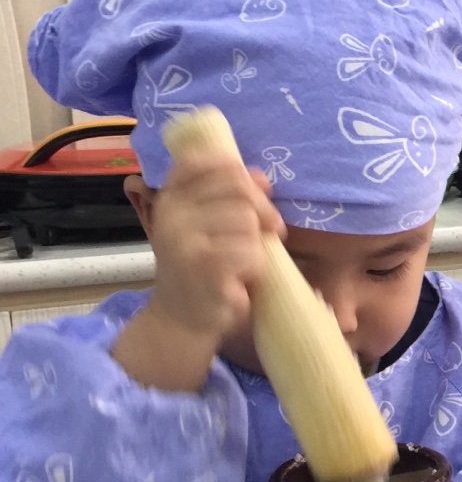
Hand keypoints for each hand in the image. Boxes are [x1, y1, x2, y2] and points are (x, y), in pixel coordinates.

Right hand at [112, 155, 284, 390]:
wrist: (181, 320)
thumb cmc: (199, 269)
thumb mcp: (206, 226)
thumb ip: (229, 197)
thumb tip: (261, 176)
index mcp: (171, 199)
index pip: (202, 161)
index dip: (235, 170)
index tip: (253, 190)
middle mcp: (172, 215)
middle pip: (236, 188)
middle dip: (262, 209)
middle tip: (271, 230)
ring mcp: (185, 241)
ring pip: (247, 221)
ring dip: (257, 244)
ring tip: (243, 262)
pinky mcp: (205, 269)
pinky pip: (251, 253)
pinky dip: (256, 267)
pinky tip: (242, 280)